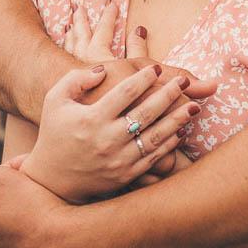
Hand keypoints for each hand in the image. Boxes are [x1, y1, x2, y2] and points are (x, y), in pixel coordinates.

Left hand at [0, 160, 83, 247]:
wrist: (65, 243)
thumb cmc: (33, 208)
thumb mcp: (0, 179)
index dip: (6, 175)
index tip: (24, 176)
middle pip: (0, 202)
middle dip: (15, 192)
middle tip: (37, 187)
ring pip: (16, 217)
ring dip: (28, 207)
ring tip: (46, 203)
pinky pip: (31, 232)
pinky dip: (39, 224)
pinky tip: (52, 221)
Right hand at [22, 6, 203, 201]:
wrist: (52, 179)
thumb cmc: (55, 132)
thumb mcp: (55, 99)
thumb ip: (76, 78)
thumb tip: (103, 69)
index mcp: (90, 119)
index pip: (124, 93)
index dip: (143, 78)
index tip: (156, 68)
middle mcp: (106, 140)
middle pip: (146, 113)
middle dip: (168, 94)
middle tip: (183, 82)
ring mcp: (118, 160)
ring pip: (155, 137)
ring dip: (178, 120)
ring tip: (195, 105)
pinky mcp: (126, 175)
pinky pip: (153, 157)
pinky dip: (170, 143)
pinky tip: (182, 129)